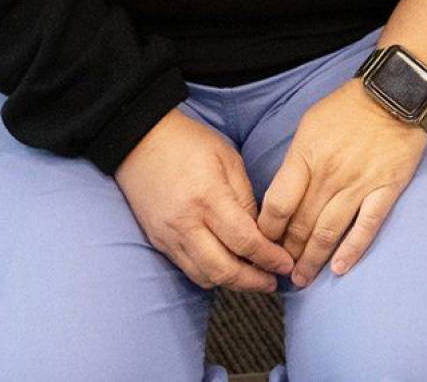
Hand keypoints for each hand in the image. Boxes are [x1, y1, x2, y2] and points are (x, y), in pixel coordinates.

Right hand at [114, 106, 294, 292]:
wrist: (140, 142)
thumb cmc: (190, 143)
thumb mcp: (228, 159)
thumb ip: (245, 196)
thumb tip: (261, 230)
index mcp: (208, 198)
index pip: (244, 241)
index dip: (268, 258)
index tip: (286, 264)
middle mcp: (186, 224)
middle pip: (223, 269)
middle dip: (253, 282)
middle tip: (273, 282)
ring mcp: (169, 237)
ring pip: (204, 276)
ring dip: (232, 283)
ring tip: (254, 279)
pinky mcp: (159, 242)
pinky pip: (188, 270)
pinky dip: (210, 275)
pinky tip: (227, 269)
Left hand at [258, 78, 426, 286]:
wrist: (396, 92)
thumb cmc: (349, 106)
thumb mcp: (310, 124)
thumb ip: (296, 160)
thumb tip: (283, 195)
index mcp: (307, 156)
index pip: (277, 205)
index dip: (266, 231)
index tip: (263, 243)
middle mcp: (330, 174)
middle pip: (301, 224)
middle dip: (286, 253)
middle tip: (280, 270)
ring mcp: (359, 183)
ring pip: (328, 232)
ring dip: (312, 260)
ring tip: (302, 279)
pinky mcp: (385, 189)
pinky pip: (367, 226)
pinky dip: (352, 250)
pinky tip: (339, 269)